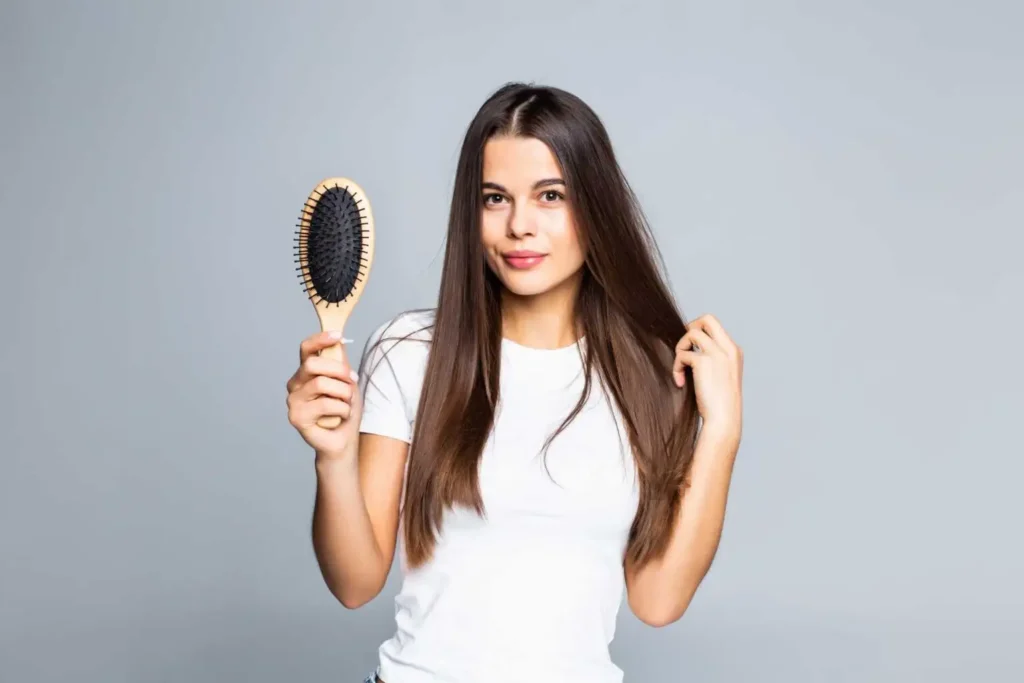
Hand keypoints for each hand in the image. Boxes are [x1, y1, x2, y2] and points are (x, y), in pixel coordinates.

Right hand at [286, 331, 362, 459]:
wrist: (344, 440)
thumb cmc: (344, 410)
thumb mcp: (346, 381)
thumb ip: (339, 362)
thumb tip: (338, 339)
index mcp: (306, 372)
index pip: (306, 348)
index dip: (320, 339)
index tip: (337, 335)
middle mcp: (295, 384)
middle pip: (313, 364)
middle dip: (338, 370)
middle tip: (352, 379)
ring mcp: (293, 400)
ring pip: (321, 383)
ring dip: (343, 393)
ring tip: (347, 404)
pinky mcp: (296, 417)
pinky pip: (325, 404)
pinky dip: (342, 410)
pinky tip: (340, 417)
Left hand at [673, 314, 742, 439]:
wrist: (724, 420)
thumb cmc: (719, 404)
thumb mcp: (721, 376)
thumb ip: (712, 360)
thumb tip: (689, 350)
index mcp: (734, 351)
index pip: (715, 326)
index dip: (699, 332)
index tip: (691, 349)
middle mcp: (728, 348)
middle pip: (707, 318)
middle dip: (690, 328)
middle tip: (684, 348)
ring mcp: (718, 353)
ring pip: (692, 333)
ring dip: (680, 348)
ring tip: (681, 368)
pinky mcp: (704, 362)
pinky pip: (682, 354)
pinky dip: (677, 367)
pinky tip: (680, 382)